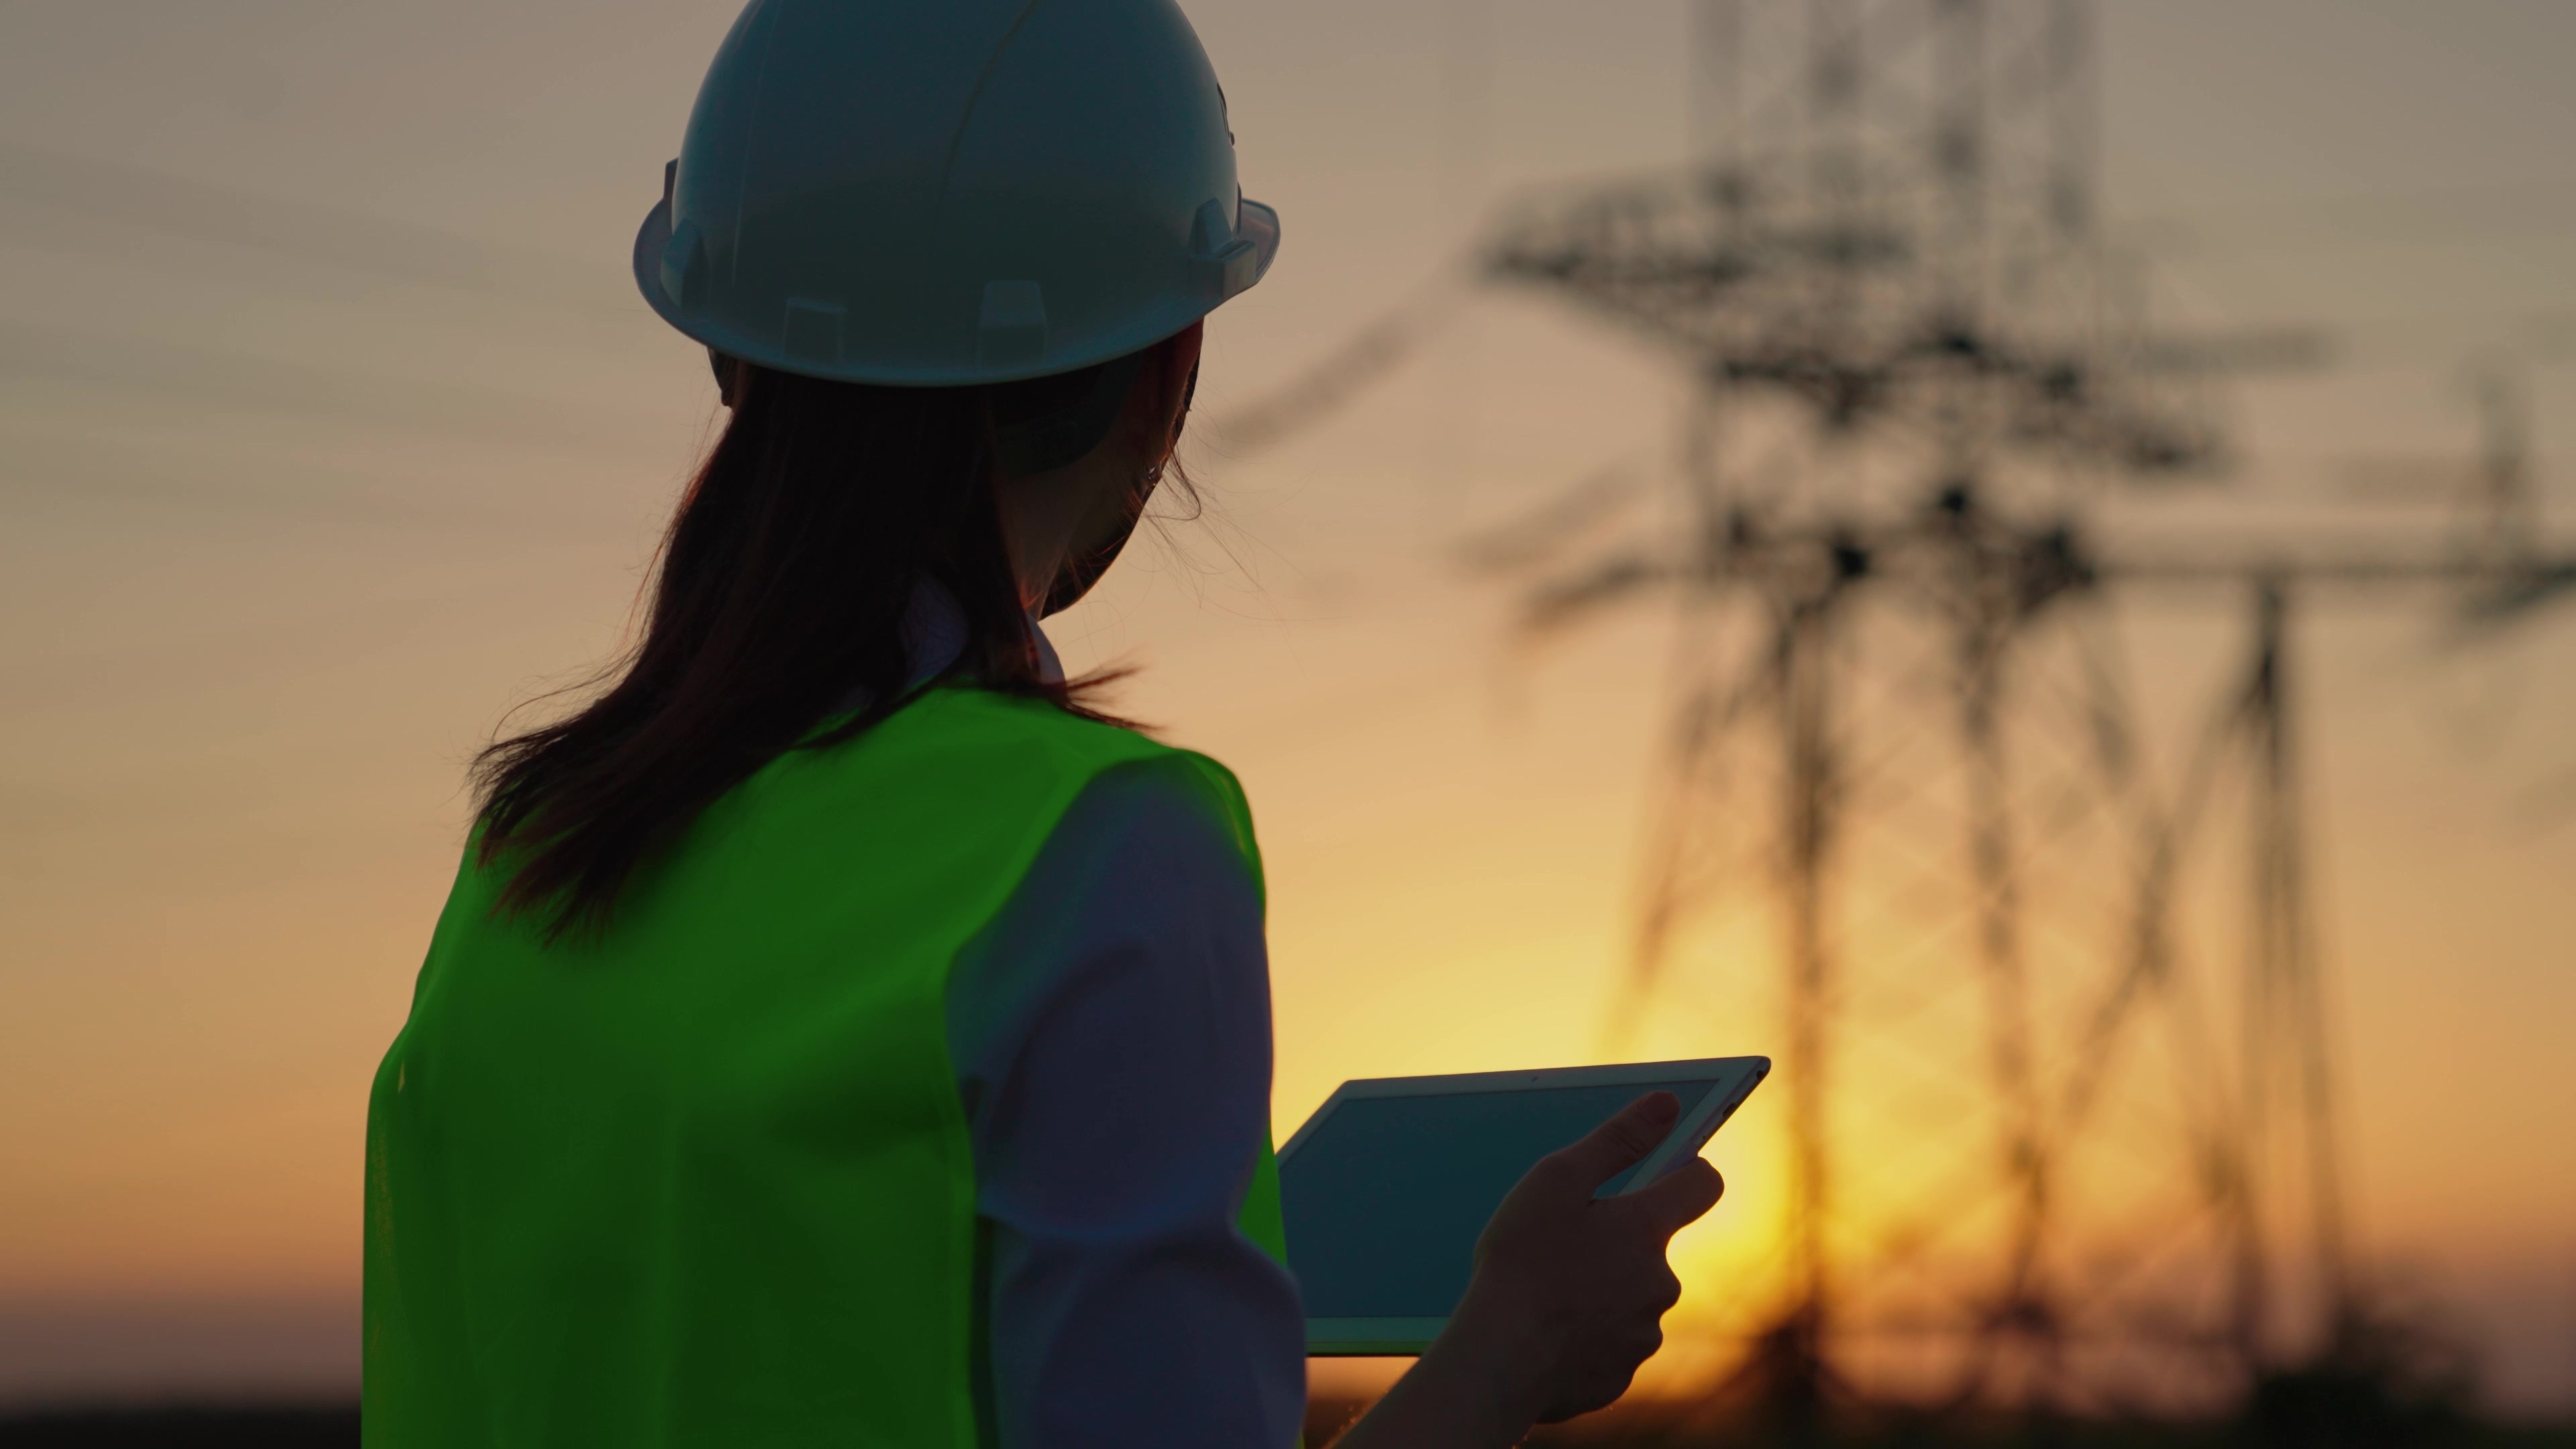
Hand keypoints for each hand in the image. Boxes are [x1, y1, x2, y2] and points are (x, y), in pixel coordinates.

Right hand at [1451, 1090, 1726, 1422]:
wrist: (1499, 1363)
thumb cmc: (1521, 1263)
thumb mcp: (1556, 1181)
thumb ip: (1616, 1139)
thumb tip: (1668, 1103)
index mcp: (1647, 1228)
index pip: (1703, 1184)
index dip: (1686, 1169)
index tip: (1661, 1171)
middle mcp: (1661, 1282)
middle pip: (1653, 1248)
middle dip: (1617, 1244)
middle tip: (1561, 1246)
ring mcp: (1644, 1334)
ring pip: (1630, 1300)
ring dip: (1600, 1293)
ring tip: (1546, 1294)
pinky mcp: (1620, 1376)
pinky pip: (1609, 1345)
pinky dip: (1585, 1337)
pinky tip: (1545, 1333)